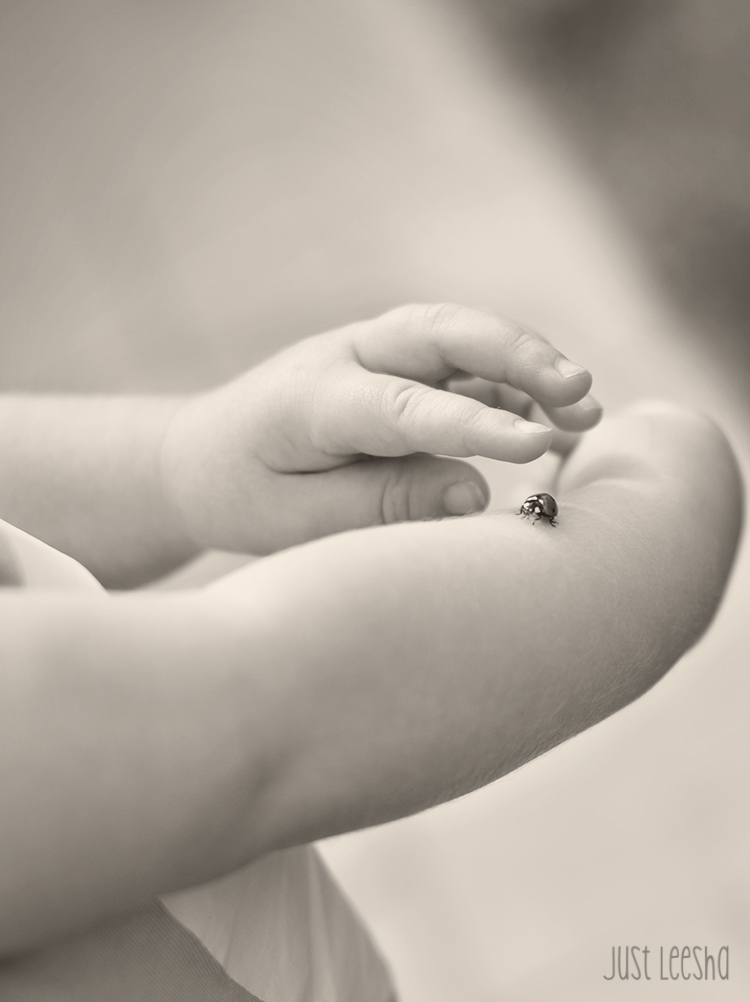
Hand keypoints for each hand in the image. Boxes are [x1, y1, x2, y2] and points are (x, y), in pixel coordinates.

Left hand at [161, 303, 601, 553]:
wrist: (200, 453)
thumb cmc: (243, 493)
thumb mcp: (295, 520)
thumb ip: (381, 504)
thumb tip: (475, 493)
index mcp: (310, 400)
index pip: (404, 407)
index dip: (473, 426)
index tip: (535, 447)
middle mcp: (344, 357)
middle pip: (440, 332)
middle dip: (516, 356)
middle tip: (582, 391)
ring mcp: (368, 352)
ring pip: (458, 337)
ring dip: (524, 365)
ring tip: (584, 409)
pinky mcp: (389, 364)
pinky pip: (456, 364)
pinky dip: (506, 384)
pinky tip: (545, 420)